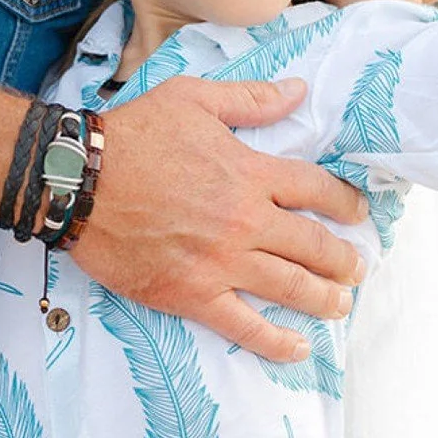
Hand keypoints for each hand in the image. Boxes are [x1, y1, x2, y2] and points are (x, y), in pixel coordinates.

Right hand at [71, 76, 369, 360]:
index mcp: (249, 172)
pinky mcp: (192, 294)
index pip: (316, 189)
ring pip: (290, 287)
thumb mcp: (193, 100)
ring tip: (342, 305)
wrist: (79, 180)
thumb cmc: (133, 135)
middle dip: (344, 259)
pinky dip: (276, 342)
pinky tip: (298, 348)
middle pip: (313, 245)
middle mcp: (245, 221)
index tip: (358, 213)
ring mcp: (221, 262)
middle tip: (358, 268)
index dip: (345, 202)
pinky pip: (245, 326)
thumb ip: (250, 100)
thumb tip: (298, 89)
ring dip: (324, 299)